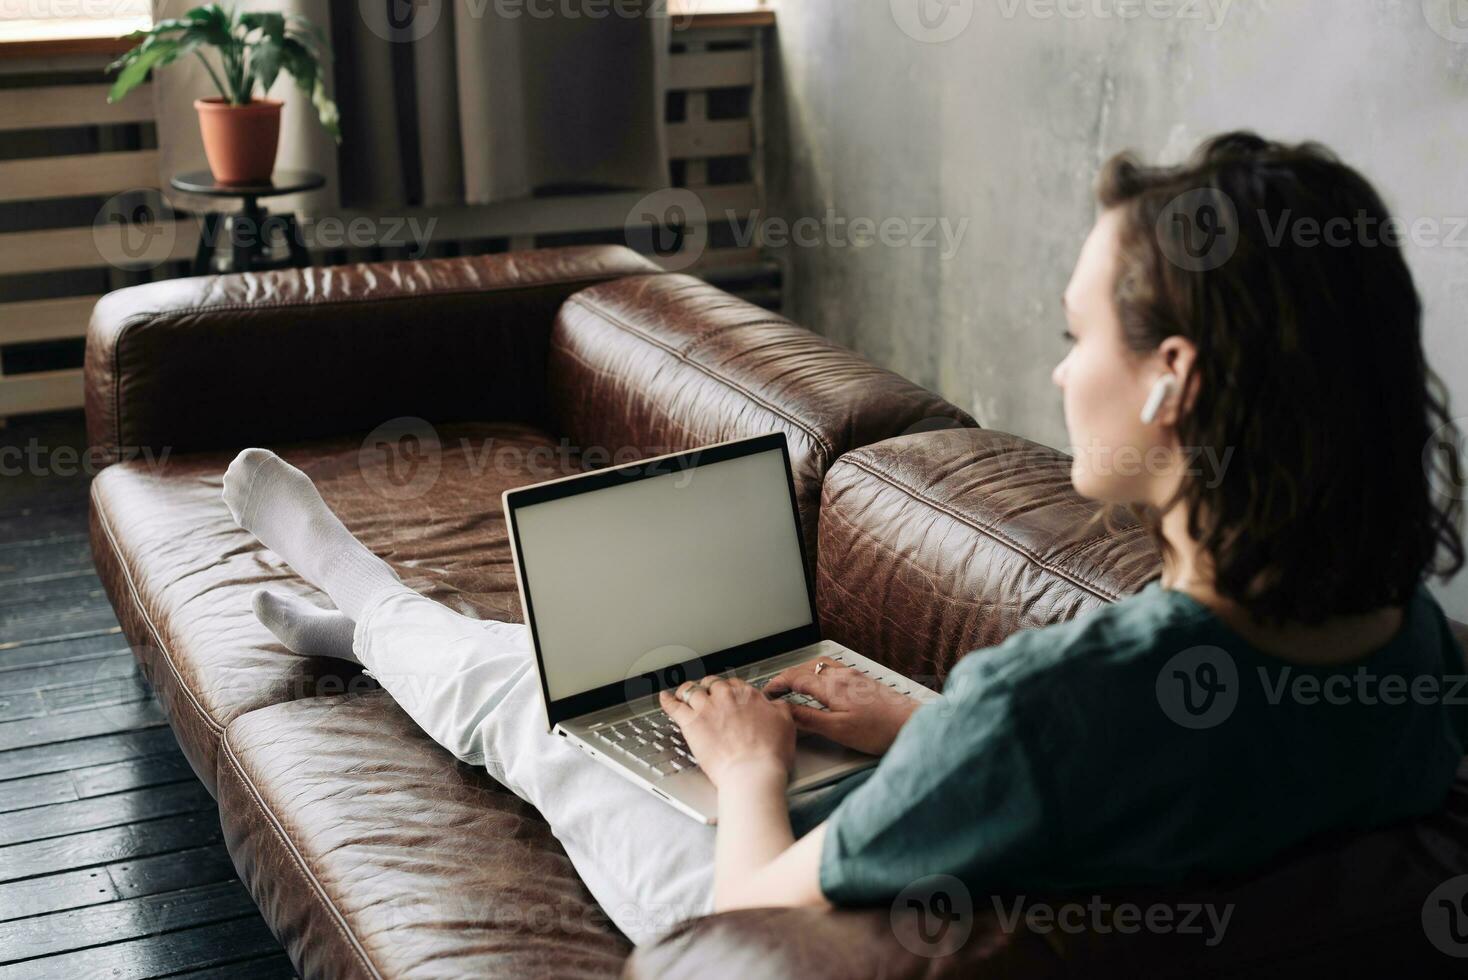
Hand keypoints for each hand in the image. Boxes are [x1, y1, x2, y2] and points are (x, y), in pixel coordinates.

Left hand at [660, 676, 795, 789]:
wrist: (752, 771)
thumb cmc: (769, 753)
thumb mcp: (786, 724)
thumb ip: (779, 709)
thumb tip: (776, 704)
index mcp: (747, 695)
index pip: (734, 684)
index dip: (730, 690)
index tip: (728, 695)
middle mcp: (725, 697)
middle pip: (712, 684)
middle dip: (709, 687)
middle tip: (708, 694)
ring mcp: (706, 708)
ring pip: (691, 690)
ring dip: (687, 690)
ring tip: (684, 692)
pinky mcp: (691, 723)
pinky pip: (673, 706)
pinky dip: (667, 700)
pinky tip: (664, 698)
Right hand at [762, 658, 920, 755]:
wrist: (912, 725)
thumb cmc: (880, 730)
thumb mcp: (838, 730)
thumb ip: (809, 719)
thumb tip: (785, 711)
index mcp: (832, 686)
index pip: (795, 678)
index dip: (777, 683)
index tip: (766, 692)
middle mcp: (842, 675)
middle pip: (806, 668)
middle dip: (787, 677)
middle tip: (775, 690)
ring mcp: (854, 675)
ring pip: (820, 667)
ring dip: (803, 673)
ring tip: (794, 686)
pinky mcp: (864, 680)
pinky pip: (833, 670)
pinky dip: (819, 674)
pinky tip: (823, 685)